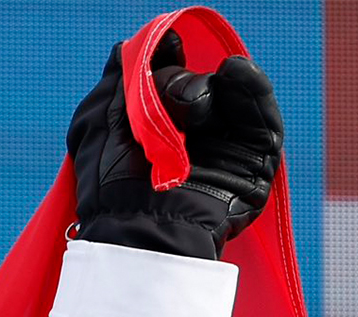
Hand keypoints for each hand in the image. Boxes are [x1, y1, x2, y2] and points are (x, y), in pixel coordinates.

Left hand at [67, 33, 282, 259]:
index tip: (167, 46)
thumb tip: (125, 47)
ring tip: (189, 103)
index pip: (172, 87)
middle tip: (166, 101)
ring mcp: (225, 151)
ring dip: (210, 88)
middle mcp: (193, 143)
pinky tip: (236, 70)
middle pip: (200, 89)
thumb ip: (118, 84)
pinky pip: (263, 117)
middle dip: (180, 85)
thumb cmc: (110, 184)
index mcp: (156, 135)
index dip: (170, 64)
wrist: (138, 224)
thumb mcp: (101, 126)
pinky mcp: (254, 162)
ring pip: (231, 98)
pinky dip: (252, 89)